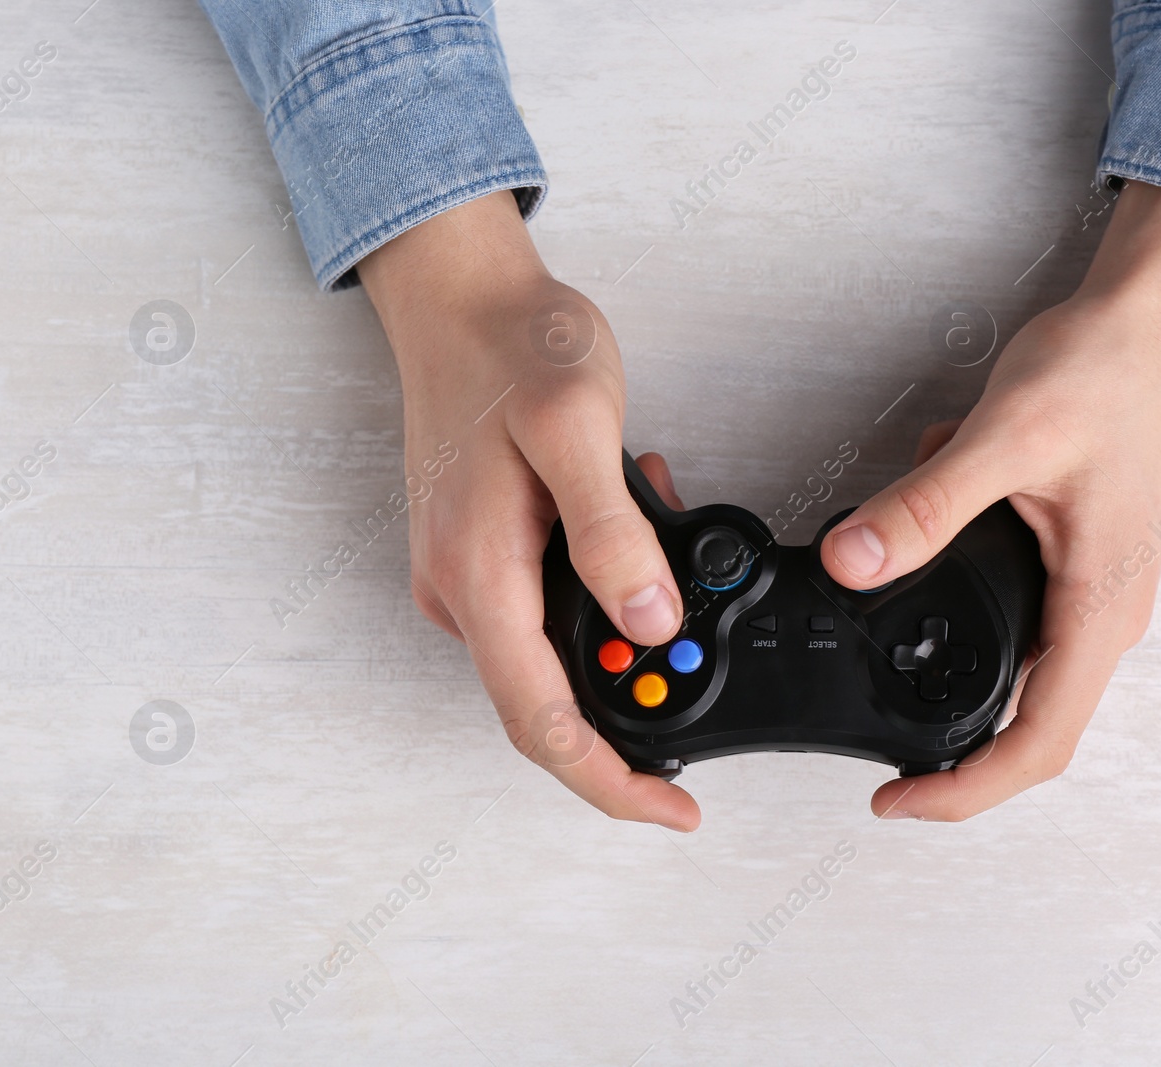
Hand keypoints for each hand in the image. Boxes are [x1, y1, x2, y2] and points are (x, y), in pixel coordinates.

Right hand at [358, 190, 699, 830]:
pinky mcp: (480, 548)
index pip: (541, 721)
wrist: (457, 291)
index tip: (671, 808)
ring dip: (621, 640)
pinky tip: (639, 536)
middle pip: (544, 704)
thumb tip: (647, 623)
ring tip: (678, 569)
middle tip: (702, 683)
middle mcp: (461, 587)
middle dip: (630, 716)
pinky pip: (543, 606)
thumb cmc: (512, 345)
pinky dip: (601, 596)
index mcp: (480, 572)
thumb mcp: (577, 427)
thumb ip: (610, 531)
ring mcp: (465, 571)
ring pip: (550, 655)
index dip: (608, 781)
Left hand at [819, 182, 1160, 820]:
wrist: (1156, 316)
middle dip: (951, 743)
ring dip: (945, 637)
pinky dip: (953, 575)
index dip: (967, 789)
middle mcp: (1105, 611)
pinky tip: (926, 504)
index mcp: (1101, 606)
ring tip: (890, 581)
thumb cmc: (1110, 370)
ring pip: (1015, 660)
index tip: (898, 802)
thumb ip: (928, 507)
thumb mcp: (1008, 438)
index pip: (1041, 741)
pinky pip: (1009, 599)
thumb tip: (855, 564)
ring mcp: (1093, 587)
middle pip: (1030, 722)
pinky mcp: (1074, 555)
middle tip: (878, 753)